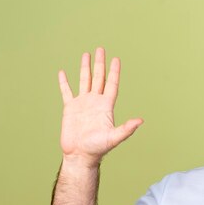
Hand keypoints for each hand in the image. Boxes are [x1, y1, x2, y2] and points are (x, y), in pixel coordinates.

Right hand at [58, 48, 142, 167]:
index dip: (114, 72)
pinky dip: (64, 82)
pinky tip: (63, 72)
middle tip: (101, 49)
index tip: (116, 59)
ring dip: (85, 68)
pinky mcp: (70, 109)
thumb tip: (140, 121)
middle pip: (98, 78)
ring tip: (86, 54)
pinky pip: (66, 92)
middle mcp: (95, 102)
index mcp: (106, 107)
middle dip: (100, 64)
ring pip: (84, 81)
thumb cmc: (98, 149)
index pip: (112, 85)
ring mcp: (82, 104)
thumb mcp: (114, 137)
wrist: (80, 155)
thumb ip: (126, 129)